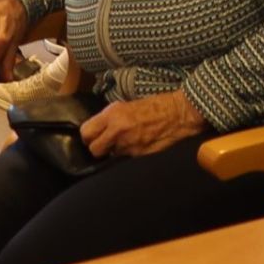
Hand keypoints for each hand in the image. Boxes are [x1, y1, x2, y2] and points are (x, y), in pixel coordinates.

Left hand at [81, 91, 206, 157]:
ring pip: (110, 156)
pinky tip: (137, 144)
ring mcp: (129, 145)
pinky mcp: (139, 154)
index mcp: (112, 115)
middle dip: (98, 148)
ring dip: (114, 151)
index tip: (92, 136)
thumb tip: (98, 129)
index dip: (88, 136)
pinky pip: (125, 158)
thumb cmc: (155, 105)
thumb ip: (110, 118)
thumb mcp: (127, 105)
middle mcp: (118, 130)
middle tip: (105, 143)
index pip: (86, 132)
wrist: (178, 113)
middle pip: (94, 150)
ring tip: (125, 142)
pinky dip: (128, 153)